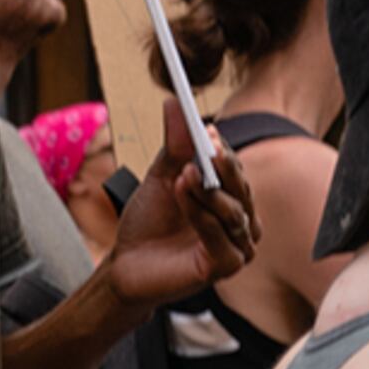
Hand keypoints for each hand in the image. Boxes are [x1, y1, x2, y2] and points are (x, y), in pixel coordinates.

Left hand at [98, 101, 257, 310]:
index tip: (207, 130)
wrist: (127, 265)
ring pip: (232, 212)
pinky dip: (202, 216)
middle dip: (222, 167)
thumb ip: (174, 145)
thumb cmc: (149, 222)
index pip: (235, 169)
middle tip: (206, 145)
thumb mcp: (161, 178)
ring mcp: (239, 245)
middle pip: (241, 188)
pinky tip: (184, 196)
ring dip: (207, 191)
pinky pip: (221, 238)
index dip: (222, 150)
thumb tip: (174, 102)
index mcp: (232, 197)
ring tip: (184, 174)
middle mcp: (242, 220)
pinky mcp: (227, 266)